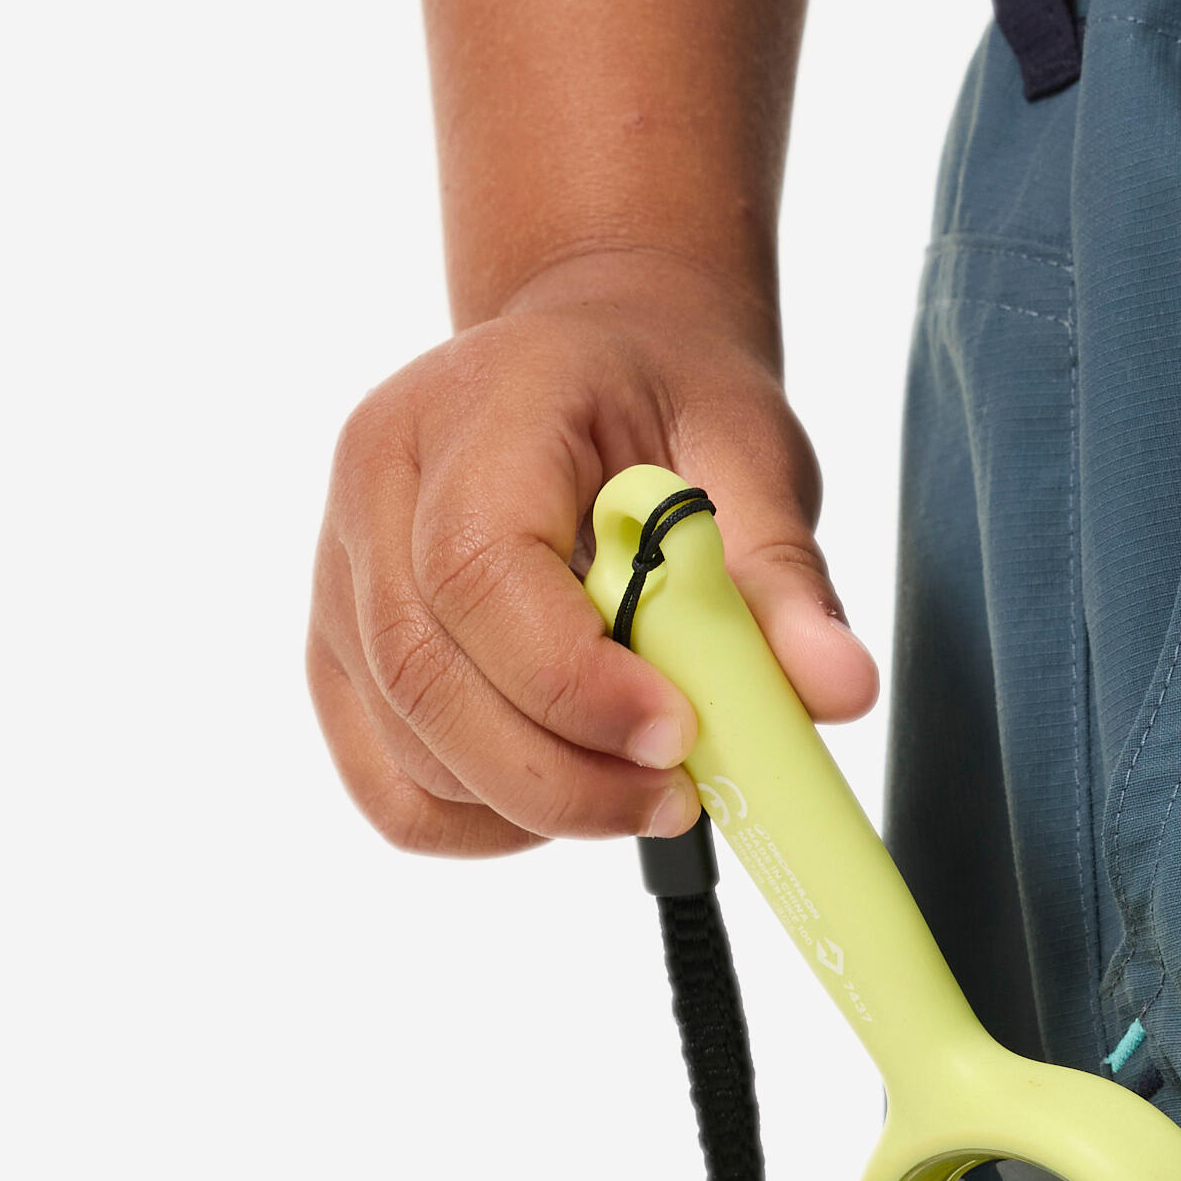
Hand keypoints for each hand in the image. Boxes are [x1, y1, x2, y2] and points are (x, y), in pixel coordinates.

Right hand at [308, 246, 878, 855]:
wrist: (592, 359)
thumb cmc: (667, 399)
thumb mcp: (750, 455)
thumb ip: (784, 578)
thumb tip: (840, 691)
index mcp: (473, 414)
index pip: (476, 569)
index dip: (571, 680)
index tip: (678, 735)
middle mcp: (375, 489)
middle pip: (424, 677)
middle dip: (559, 775)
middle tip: (677, 799)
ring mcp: (340, 576)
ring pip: (404, 748)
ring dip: (530, 805)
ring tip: (638, 784)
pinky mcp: (341, 654)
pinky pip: (390, 785)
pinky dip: (480, 821)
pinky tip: (566, 792)